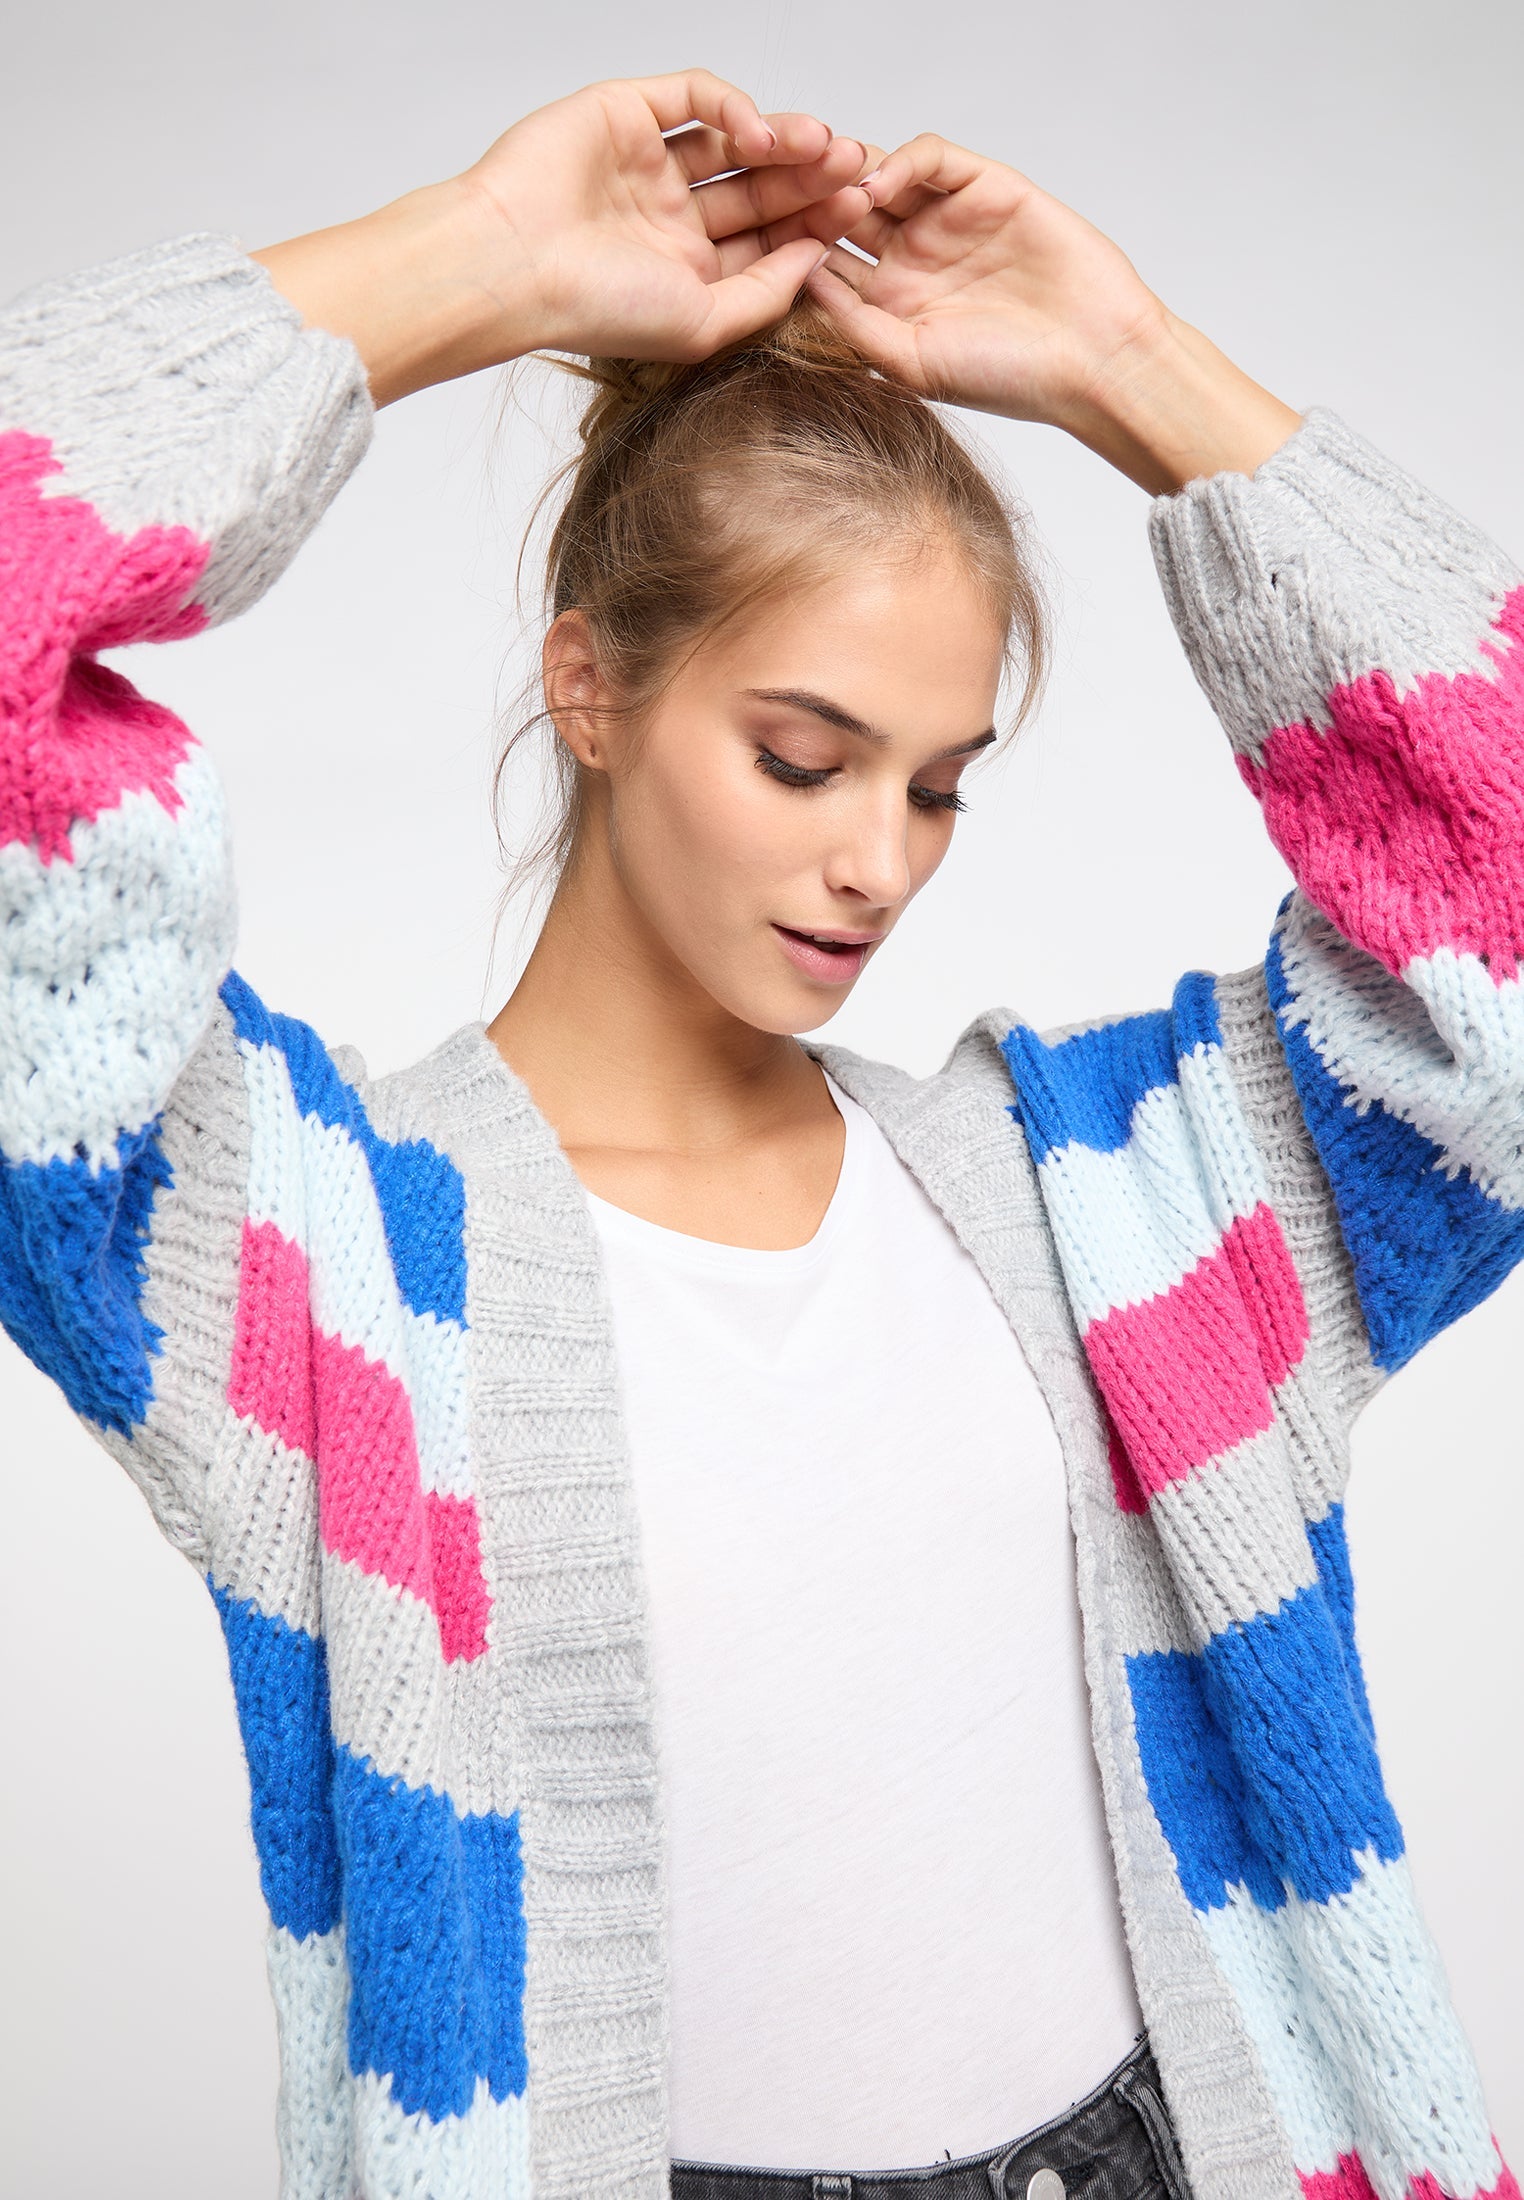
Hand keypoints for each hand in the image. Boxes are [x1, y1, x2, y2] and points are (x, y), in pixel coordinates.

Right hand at [460, 73, 869, 364]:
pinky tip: (763, 133)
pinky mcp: (626, 113)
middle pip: (760, 188)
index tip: (858, 216)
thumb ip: (765, 294)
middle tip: (858, 169)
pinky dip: (735, 107)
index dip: (814, 223)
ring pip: (736, 140)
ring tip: (826, 146)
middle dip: (812, 178)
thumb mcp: (704, 323)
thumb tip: (816, 258)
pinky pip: (694, 96)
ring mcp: (649, 163)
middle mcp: (670, 216)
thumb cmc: (597, 309)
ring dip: (785, 140)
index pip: (766, 238)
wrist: (517, 265)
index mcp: (687, 270)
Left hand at [803, 136, 1300, 491]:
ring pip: (879, 176)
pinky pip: (930, 158)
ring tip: (827, 187)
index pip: (825, 262)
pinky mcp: (983, 187)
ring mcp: (945, 220)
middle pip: (843, 212)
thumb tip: (799, 282)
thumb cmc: (1010, 378)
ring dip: (849, 176)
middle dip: (812, 202)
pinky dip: (900, 162)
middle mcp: (911, 259)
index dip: (793, 251)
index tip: (762, 249)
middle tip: (783, 198)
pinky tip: (877, 185)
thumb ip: (853, 324)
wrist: (1092, 358)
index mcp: (888, 304)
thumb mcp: (912, 365)